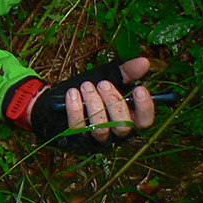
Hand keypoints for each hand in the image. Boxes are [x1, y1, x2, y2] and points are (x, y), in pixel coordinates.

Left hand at [27, 57, 157, 153]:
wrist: (57, 102)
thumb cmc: (90, 91)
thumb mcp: (109, 78)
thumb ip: (126, 72)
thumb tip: (145, 62)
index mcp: (128, 119)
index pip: (144, 122)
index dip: (145, 107)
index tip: (139, 88)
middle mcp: (115, 134)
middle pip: (124, 127)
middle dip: (114, 103)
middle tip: (103, 84)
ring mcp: (95, 139)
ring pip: (101, 129)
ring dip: (94, 104)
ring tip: (86, 86)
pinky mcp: (76, 139)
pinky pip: (77, 127)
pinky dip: (75, 108)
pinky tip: (73, 93)